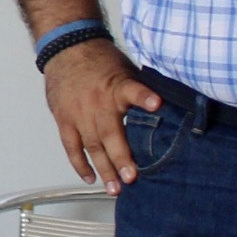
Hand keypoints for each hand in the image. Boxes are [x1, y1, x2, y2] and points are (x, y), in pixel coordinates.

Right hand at [42, 37, 157, 191]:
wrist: (67, 48)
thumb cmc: (100, 60)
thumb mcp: (126, 69)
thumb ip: (141, 91)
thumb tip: (171, 107)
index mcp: (117, 86)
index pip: (133, 90)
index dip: (144, 97)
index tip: (157, 103)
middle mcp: (98, 102)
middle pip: (109, 133)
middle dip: (121, 158)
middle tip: (131, 177)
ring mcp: (79, 113)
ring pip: (91, 146)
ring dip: (104, 169)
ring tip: (114, 188)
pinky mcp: (64, 119)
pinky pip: (71, 146)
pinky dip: (80, 163)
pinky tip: (90, 177)